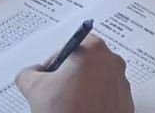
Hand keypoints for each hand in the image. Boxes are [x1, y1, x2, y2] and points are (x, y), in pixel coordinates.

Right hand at [16, 35, 133, 112]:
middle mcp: (113, 62)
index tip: (48, 77)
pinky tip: (82, 111)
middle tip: (56, 94)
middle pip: (85, 63)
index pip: (70, 47)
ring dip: (82, 89)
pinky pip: (106, 97)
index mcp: (93, 51)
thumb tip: (30, 73)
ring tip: (69, 106)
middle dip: (69, 77)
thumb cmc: (66, 110)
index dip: (55, 62)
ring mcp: (122, 83)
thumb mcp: (35, 89)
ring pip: (96, 80)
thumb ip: (28, 74)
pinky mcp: (126, 102)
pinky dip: (94, 102)